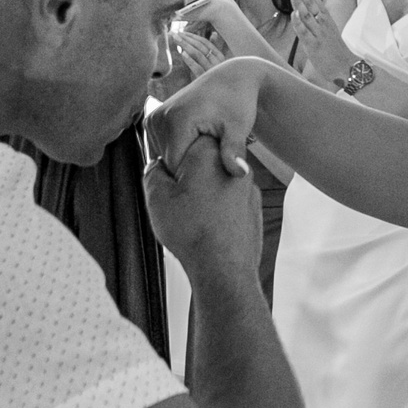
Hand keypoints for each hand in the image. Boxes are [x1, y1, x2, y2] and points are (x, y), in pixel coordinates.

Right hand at [141, 121, 261, 281]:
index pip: (186, 140)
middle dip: (189, 177)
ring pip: (218, 183)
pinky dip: (219, 210)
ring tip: (191, 217)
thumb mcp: (157, 198)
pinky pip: (230, 202)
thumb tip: (156, 167)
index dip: (172, 159)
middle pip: (204, 162)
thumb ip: (153, 174)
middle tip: (176, 199)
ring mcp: (248, 187)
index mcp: (208, 153)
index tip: (166, 175)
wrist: (224, 267)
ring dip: (204, 194)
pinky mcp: (254, 208)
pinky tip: (207, 227)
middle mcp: (233, 164)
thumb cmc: (193, 231)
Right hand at [154, 58, 263, 181]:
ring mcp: (152, 119)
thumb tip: (241, 174)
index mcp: (175, 121)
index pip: (176, 166)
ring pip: (162, 157)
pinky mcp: (152, 120)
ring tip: (205, 146)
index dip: (195, 172)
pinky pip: (161, 148)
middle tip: (213, 154)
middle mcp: (158, 118)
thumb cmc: (237, 103)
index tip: (216, 167)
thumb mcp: (239, 127)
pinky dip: (177, 151)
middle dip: (189, 166)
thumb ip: (234, 151)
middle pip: (167, 162)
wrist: (230, 79)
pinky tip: (195, 144)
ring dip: (182, 159)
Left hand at [162, 27, 223, 93]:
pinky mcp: (206, 80)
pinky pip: (197, 68)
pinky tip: (182, 54)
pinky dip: (190, 61)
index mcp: (221, 57)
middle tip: (175, 34)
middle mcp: (219, 62)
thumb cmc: (216, 78)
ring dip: (186, 46)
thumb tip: (214, 33)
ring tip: (175, 40)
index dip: (193, 37)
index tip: (182, 32)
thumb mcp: (217, 62)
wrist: (217, 98)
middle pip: (201, 47)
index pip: (206, 43)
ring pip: (199, 55)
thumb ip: (215, 48)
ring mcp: (213, 71)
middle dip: (187, 39)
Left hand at [287, 0, 357, 83]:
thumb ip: (317, 20)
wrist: (347, 68)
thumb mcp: (328, 31)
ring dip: (300, 2)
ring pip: (307, 15)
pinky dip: (299, 23)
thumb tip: (304, 10)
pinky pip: (306, 33)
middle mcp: (323, 23)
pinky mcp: (314, 46)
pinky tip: (294, 14)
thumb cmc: (336, 51)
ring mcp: (319, 34)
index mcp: (326, 18)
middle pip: (311, 2)